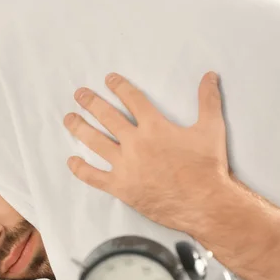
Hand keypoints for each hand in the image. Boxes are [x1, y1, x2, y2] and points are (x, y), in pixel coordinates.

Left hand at [63, 72, 231, 232]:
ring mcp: (125, 165)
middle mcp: (135, 143)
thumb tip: (210, 75)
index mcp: (154, 127)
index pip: (132, 99)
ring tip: (69, 118)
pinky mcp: (120, 187)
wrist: (204, 203)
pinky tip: (71, 161)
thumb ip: (208, 100)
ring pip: (95, 142)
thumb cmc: (208, 167)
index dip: (119, 86)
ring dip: (79, 128)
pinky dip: (80, 169)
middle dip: (91, 102)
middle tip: (79, 94)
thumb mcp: (211, 129)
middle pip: (107, 116)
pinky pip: (94, 177)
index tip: (109, 79)